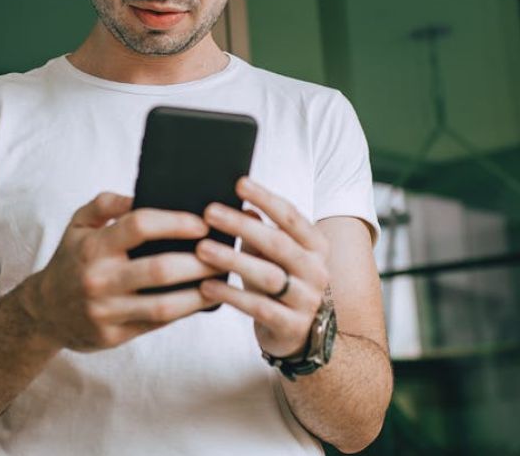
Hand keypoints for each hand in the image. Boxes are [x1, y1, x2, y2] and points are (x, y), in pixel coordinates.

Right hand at [23, 192, 221, 351]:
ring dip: (200, 292)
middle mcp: (99, 279)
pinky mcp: (114, 336)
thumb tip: (140, 194)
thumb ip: (106, 204)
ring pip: (164, 304)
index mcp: (92, 246)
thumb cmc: (71, 260)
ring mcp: (106, 311)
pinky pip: (158, 324)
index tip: (203, 223)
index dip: (176, 222)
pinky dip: (185, 311)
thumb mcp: (78, 224)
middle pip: (160, 269)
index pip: (140, 226)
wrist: (44, 312)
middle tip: (225, 252)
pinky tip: (204, 299)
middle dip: (199, 261)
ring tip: (223, 279)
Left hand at [196, 178, 329, 357]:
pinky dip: (231, 296)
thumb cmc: (280, 286)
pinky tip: (206, 286)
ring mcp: (307, 300)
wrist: (300, 337)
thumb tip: (242, 205)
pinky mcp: (291, 326)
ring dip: (233, 260)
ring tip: (202, 249)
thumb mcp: (273, 257)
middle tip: (210, 212)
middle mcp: (317, 270)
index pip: (291, 216)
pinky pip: (259, 308)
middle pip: (278, 243)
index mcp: (316, 246)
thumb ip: (260, 232)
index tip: (239, 183)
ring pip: (268, 276)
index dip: (266, 198)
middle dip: (242, 225)